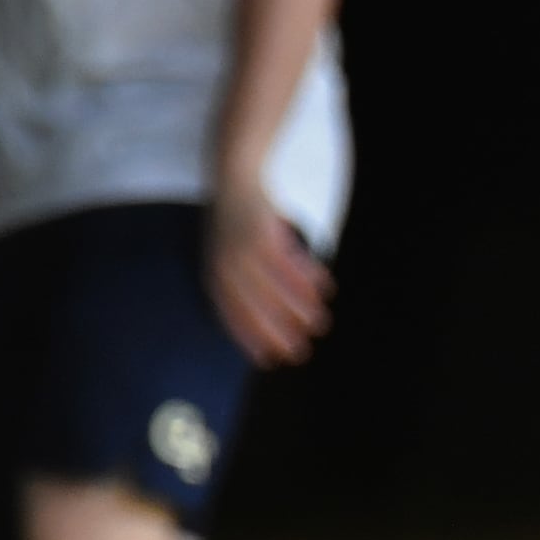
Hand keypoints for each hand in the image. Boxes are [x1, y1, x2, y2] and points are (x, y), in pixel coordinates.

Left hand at [208, 190, 332, 365]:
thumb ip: (247, 283)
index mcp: (215, 274)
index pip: (231, 314)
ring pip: (272, 285)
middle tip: (299, 353)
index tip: (268, 360)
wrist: (233, 178)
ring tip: (320, 324)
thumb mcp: (233, 255)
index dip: (250, 338)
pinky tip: (324, 289)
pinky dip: (306, 276)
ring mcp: (241, 247)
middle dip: (276, 331)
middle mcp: (224, 265)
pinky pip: (287, 260)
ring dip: (297, 307)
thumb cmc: (237, 225)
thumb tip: (273, 315)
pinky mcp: (261, 231)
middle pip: (253, 305)